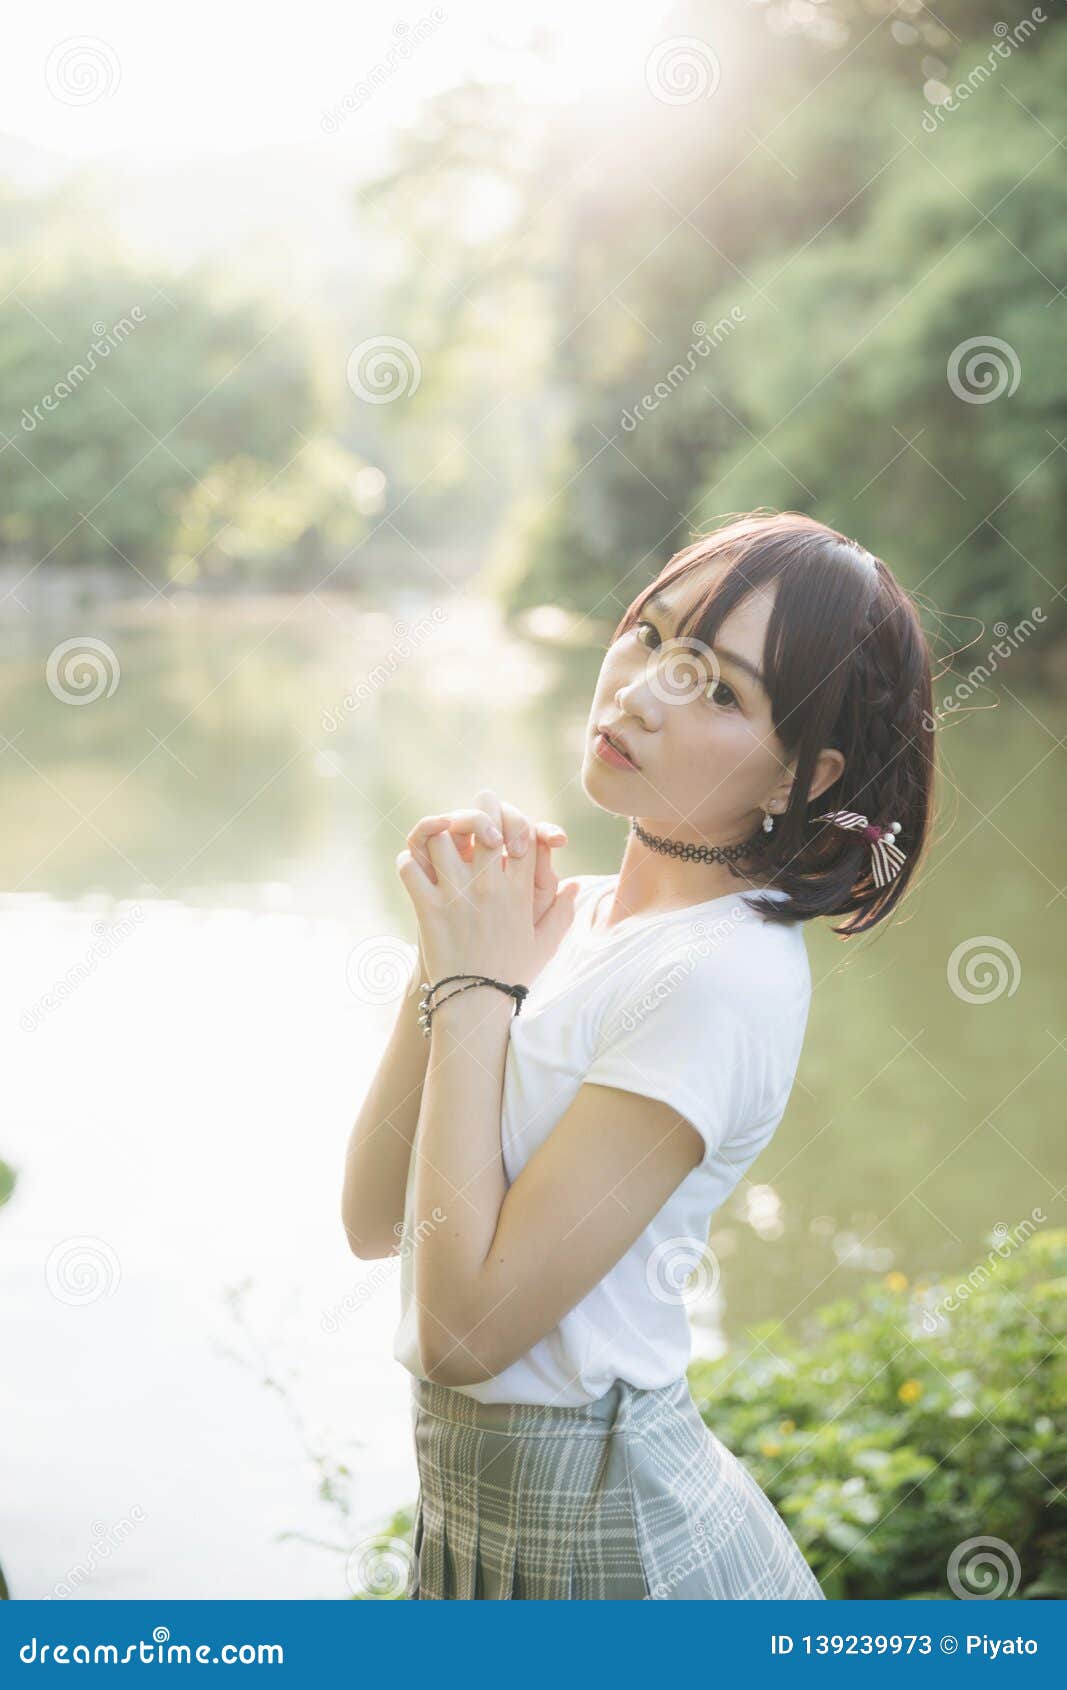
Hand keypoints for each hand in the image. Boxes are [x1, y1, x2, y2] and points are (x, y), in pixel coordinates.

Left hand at [397, 790, 578, 988]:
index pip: (522, 831)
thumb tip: (575, 885)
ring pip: (442, 837)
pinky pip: (410, 866)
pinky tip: (417, 869)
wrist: (477, 1003)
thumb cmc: (513, 972)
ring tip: (441, 845)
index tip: (503, 831)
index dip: (514, 820)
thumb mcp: (546, 942)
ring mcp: (456, 894)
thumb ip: (563, 910)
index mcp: (519, 889)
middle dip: (478, 810)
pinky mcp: (428, 908)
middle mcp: (488, 885)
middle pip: (483, 819)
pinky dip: (409, 862)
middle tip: (470, 820)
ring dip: (439, 836)